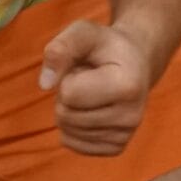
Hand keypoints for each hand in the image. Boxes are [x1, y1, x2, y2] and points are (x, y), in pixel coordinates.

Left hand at [40, 17, 156, 155]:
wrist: (136, 62)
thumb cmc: (106, 46)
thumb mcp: (84, 33)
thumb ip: (61, 48)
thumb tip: (45, 85)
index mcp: (127, 85)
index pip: (69, 94)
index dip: (68, 77)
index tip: (87, 68)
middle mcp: (132, 116)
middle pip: (66, 116)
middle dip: (66, 95)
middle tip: (88, 80)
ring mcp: (125, 135)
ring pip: (67, 132)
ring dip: (70, 110)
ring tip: (91, 93)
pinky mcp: (116, 148)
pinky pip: (73, 145)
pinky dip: (73, 128)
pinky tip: (92, 110)